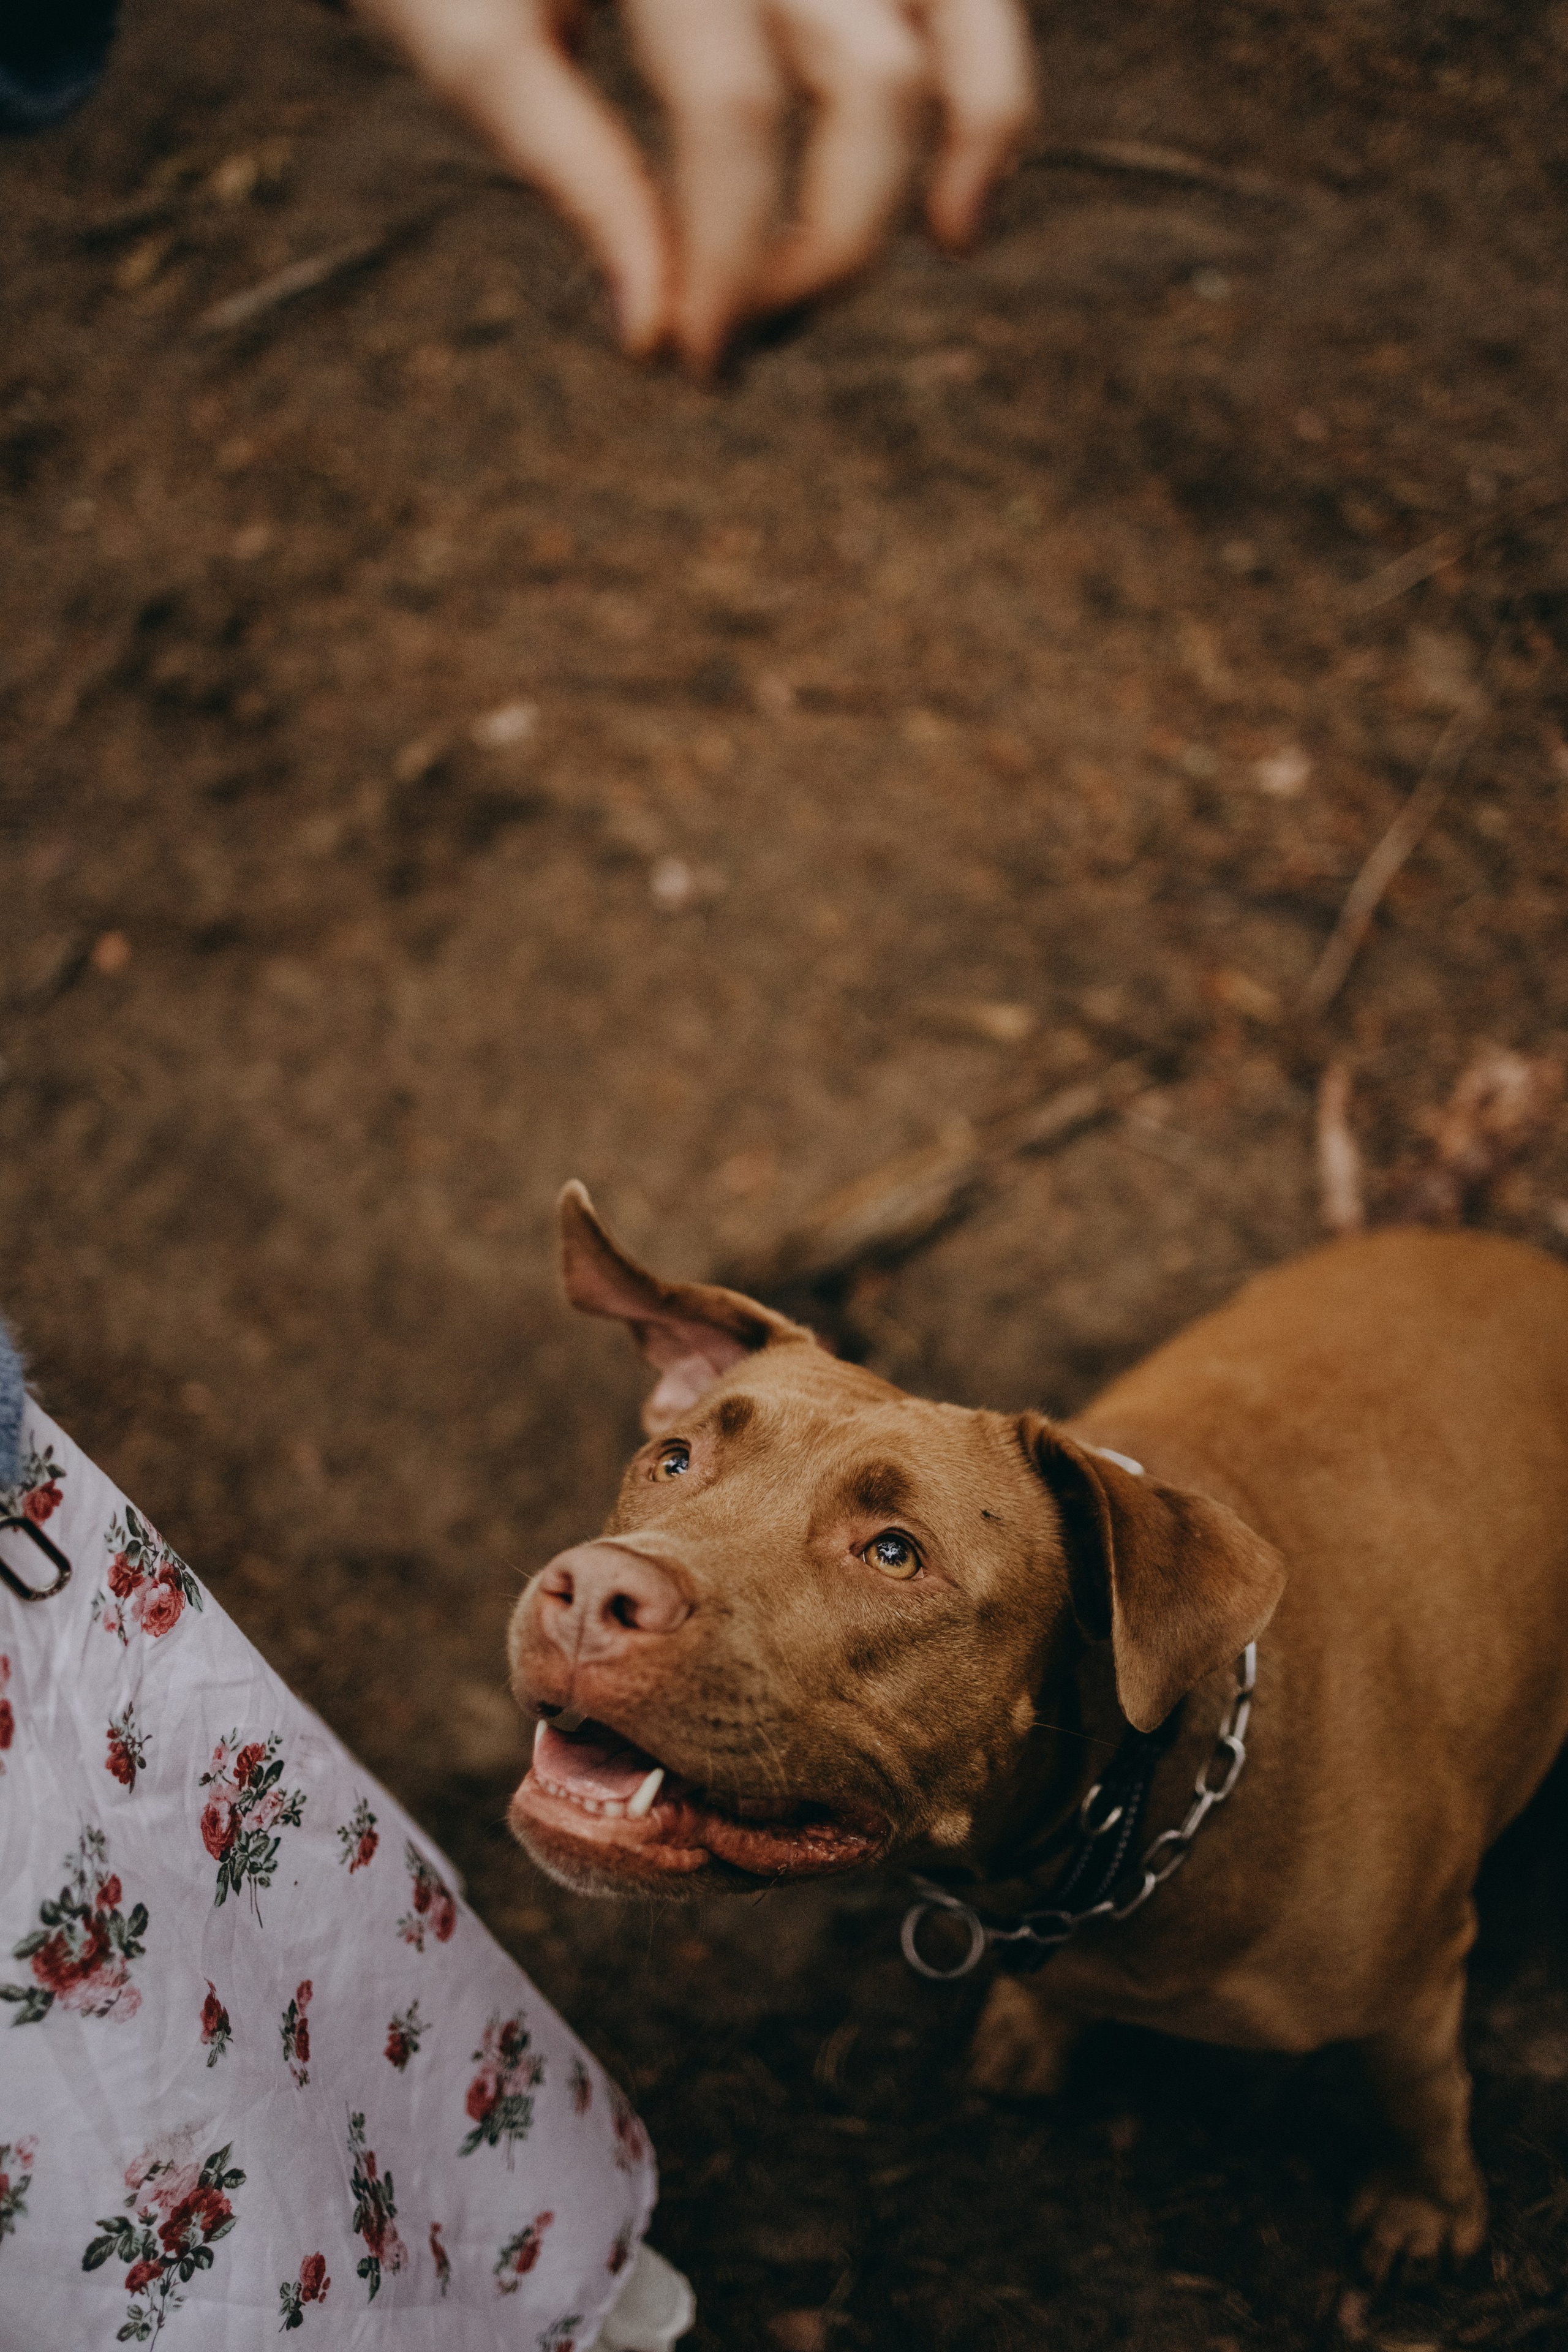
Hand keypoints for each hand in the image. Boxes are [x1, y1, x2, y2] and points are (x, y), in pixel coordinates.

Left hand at [350, 0, 1033, 367]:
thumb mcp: (463, 22)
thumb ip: (565, 162)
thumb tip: (653, 332)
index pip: (731, 111)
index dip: (722, 256)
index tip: (685, 356)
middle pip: (867, 85)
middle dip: (824, 242)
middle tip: (749, 331)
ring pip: (963, 23)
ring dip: (956, 154)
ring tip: (946, 245)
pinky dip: (987, 83)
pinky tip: (959, 193)